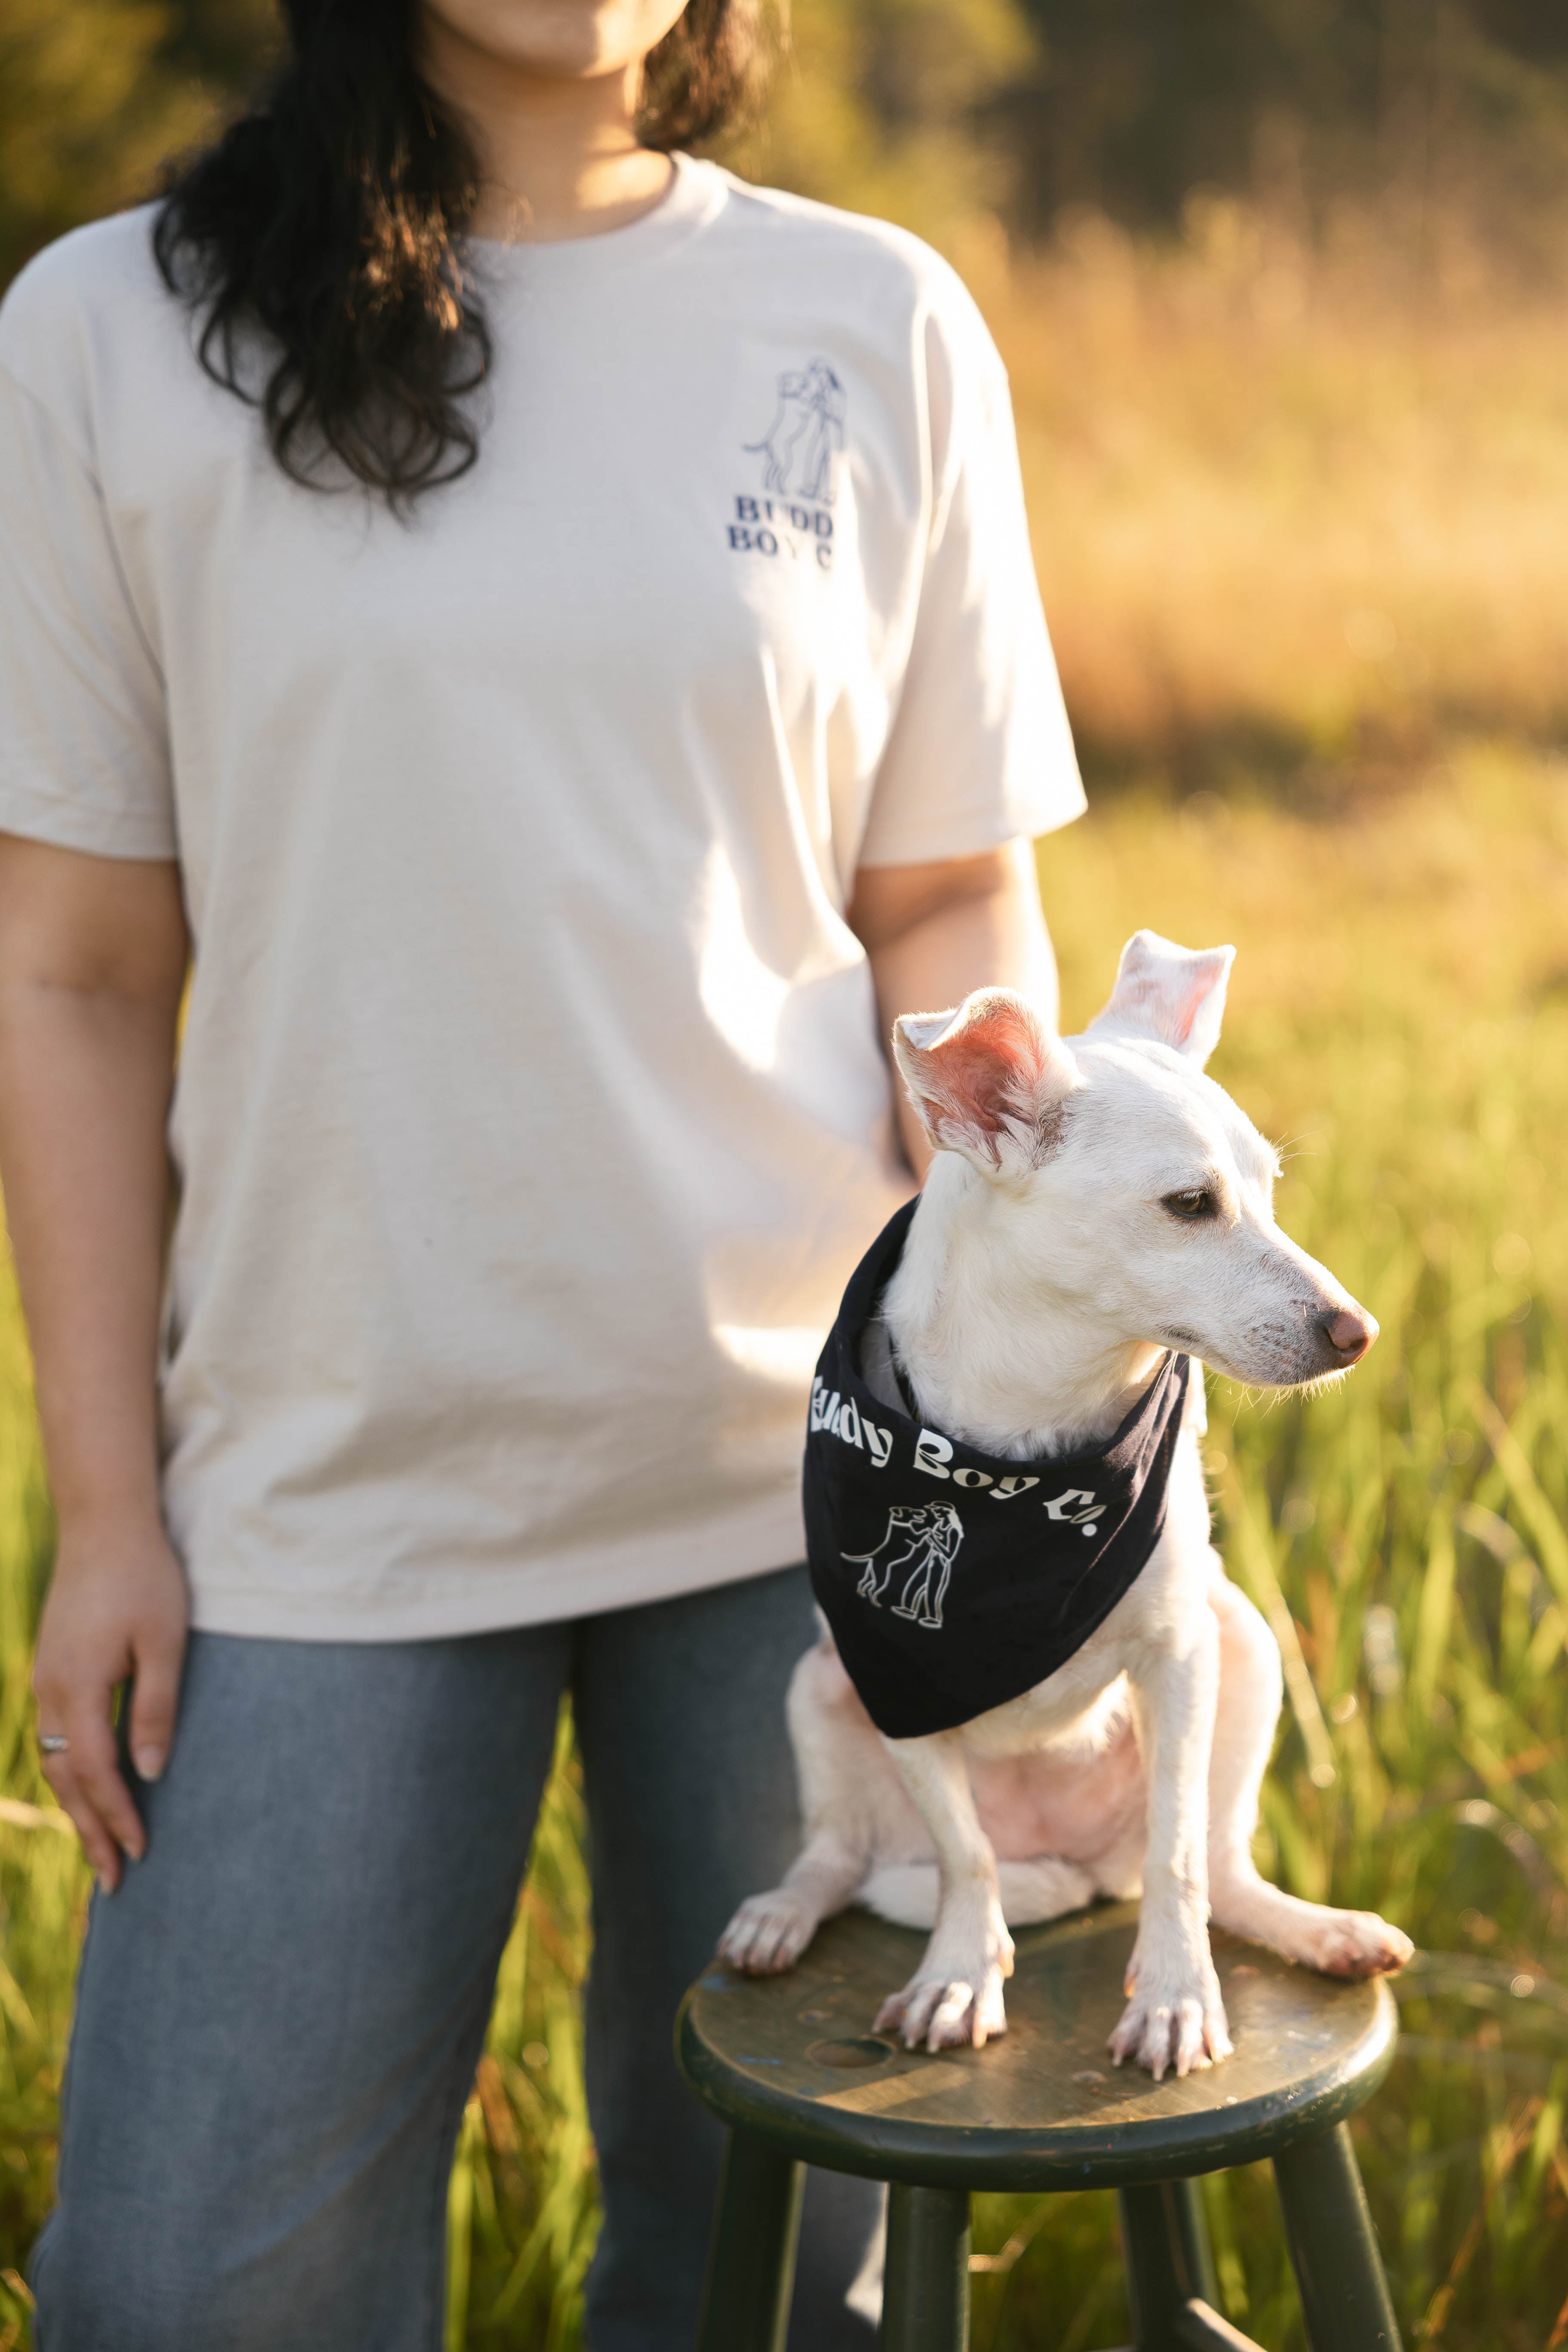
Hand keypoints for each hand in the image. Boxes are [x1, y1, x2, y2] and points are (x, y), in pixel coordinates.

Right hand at [32, 1517, 188, 1890]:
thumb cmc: (144, 1577)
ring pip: (54, 1762)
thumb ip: (154, 1706)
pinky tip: (86, 1791)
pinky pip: (54, 1738)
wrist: (104, 1524)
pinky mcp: (52, 1669)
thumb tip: (151, 1772)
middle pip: (65, 1779)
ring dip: (77, 1808)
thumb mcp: (163, 1641)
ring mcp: (44, 1680)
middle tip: (114, 1881)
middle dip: (90, 1831)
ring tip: (101, 1849)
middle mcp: (50, 1691)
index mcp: (77, 1687)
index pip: (96, 1770)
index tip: (140, 1852)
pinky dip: (69, 1774)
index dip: (117, 1815)